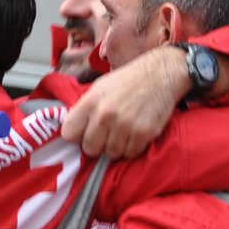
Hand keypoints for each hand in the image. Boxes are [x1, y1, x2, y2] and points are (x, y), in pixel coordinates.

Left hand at [61, 47, 187, 158]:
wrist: (160, 74)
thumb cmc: (127, 81)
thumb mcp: (100, 87)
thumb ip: (85, 108)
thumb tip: (71, 131)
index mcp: (91, 101)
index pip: (68, 133)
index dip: (76, 136)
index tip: (84, 134)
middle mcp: (105, 115)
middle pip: (89, 149)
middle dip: (97, 145)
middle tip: (106, 136)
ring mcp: (125, 125)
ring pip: (111, 154)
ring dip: (116, 147)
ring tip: (123, 133)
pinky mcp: (143, 133)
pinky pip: (130, 153)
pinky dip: (132, 148)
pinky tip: (135, 134)